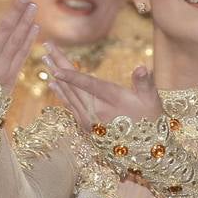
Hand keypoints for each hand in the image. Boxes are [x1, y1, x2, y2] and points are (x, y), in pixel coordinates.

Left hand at [43, 40, 162, 134]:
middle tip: (46, 47)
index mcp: (113, 101)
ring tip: (46, 60)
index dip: (71, 76)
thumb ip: (144, 82)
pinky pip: (70, 107)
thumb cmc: (151, 120)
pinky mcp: (87, 126)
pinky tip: (53, 84)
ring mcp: (89, 120)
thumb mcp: (151, 100)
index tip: (55, 67)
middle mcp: (97, 111)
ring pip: (69, 95)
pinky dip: (60, 94)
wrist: (145, 150)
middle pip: (73, 85)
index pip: (89, 85)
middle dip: (59, 64)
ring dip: (57, 77)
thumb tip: (142, 68)